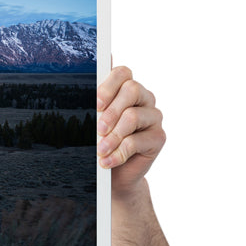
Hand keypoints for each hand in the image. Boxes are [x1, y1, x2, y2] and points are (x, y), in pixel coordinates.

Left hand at [96, 66, 165, 198]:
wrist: (114, 173)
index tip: (96, 104)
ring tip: (100, 150)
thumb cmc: (101, 142)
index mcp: (126, 89)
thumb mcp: (93, 122)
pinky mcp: (158, 137)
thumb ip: (93, 104)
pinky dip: (118, 153)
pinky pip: (137, 141)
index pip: (122, 73)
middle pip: (132, 89)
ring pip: (133, 116)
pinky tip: (107, 161)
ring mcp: (153, 117)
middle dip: (110, 111)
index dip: (108, 86)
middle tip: (98, 130)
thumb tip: (87, 86)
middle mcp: (143, 98)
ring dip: (112, 136)